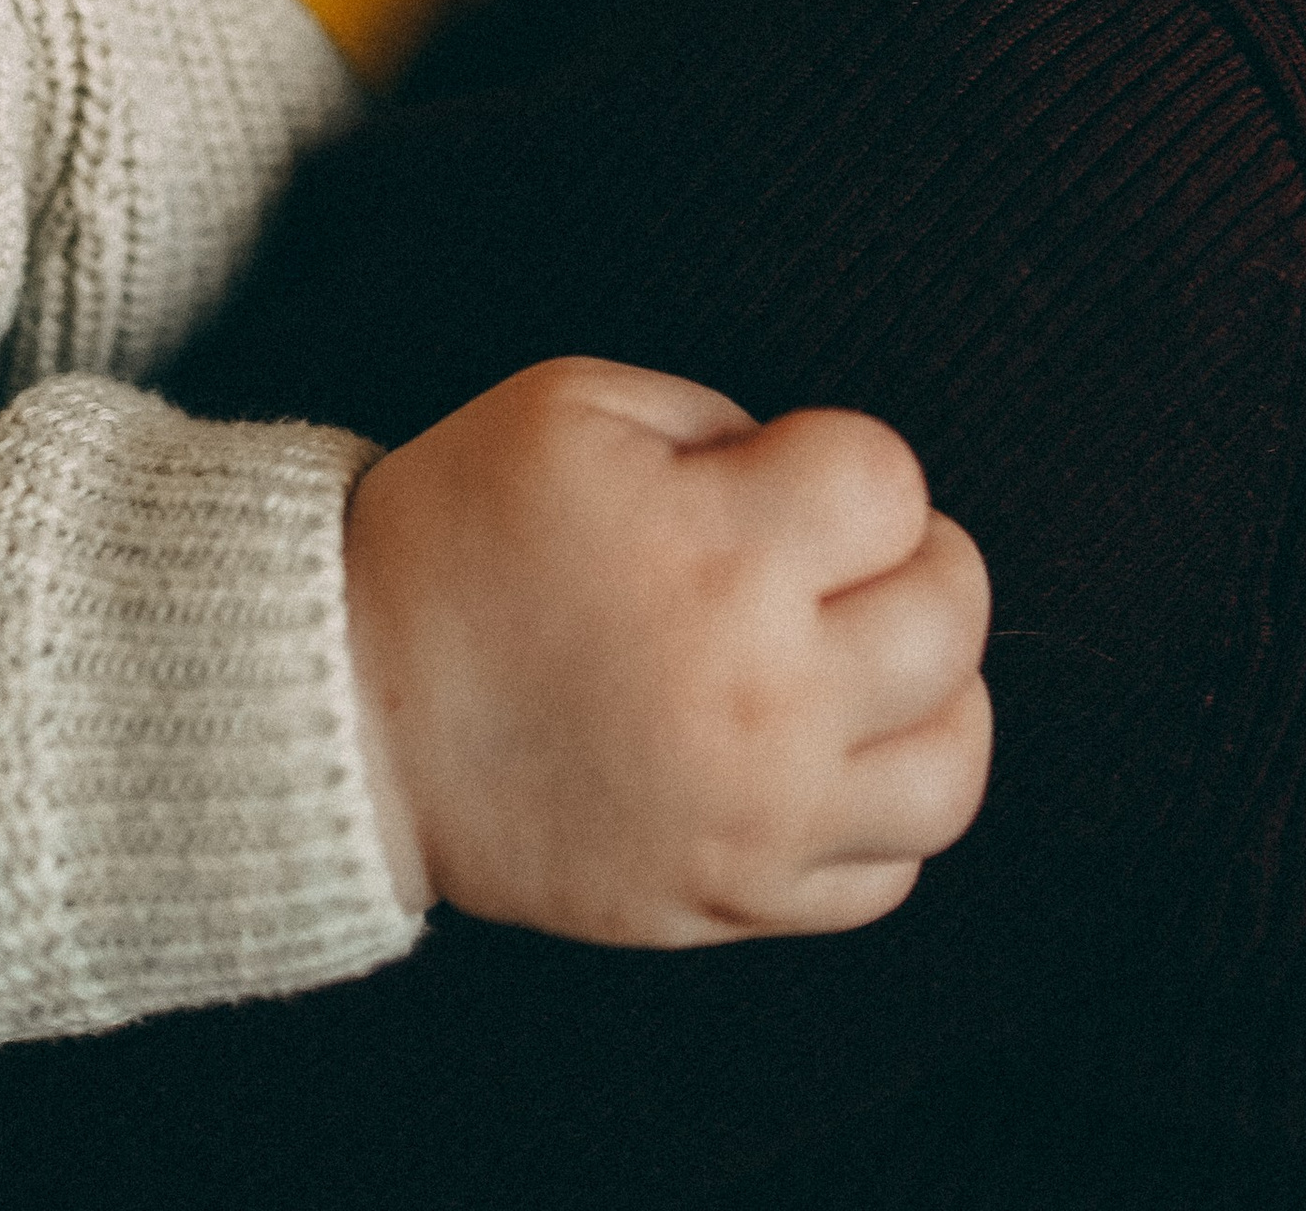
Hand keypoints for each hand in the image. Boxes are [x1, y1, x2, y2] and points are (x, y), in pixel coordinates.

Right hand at [343, 356, 990, 945]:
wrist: (353, 711)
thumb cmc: (462, 535)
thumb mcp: (571, 407)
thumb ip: (719, 419)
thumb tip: (819, 480)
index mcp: (719, 551)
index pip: (891, 483)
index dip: (848, 461)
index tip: (788, 476)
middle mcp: (762, 693)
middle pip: (951, 615)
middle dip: (913, 557)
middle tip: (843, 554)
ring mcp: (757, 814)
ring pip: (952, 764)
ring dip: (930, 693)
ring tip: (862, 659)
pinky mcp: (735, 899)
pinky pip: (888, 874)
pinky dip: (880, 810)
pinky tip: (821, 753)